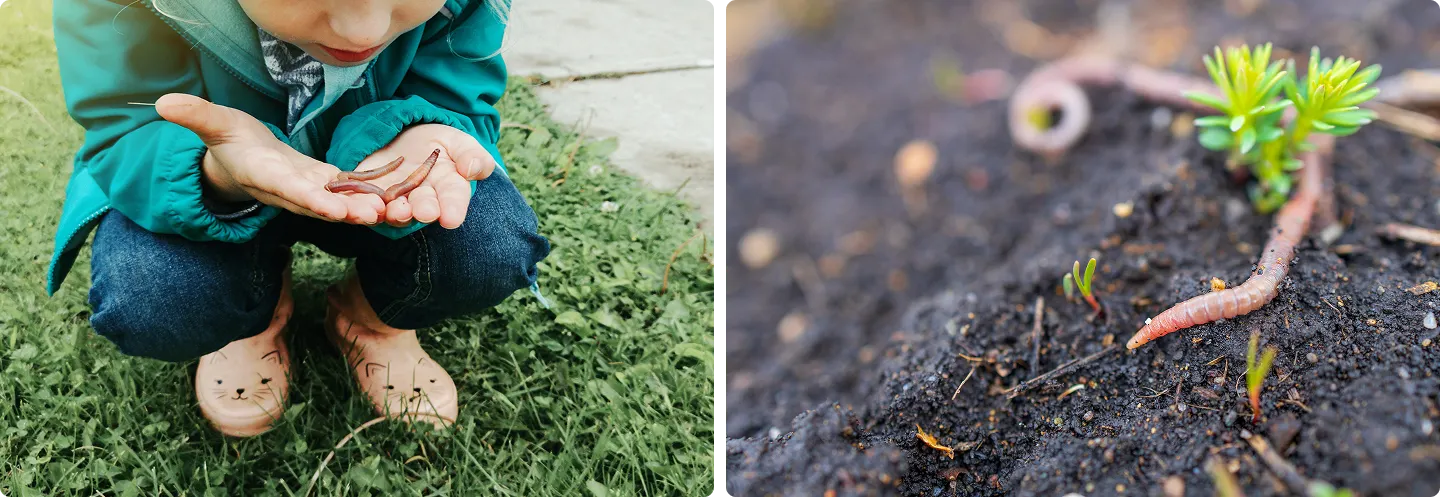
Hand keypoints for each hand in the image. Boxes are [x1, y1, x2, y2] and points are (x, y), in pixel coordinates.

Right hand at [155, 93, 384, 224]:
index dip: (309, 199)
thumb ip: (196, 115)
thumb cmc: (227, 139)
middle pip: (318, 204)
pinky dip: (368, 194)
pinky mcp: (322, 183)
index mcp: (263, 175)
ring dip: (361, 207)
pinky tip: (393, 196)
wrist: (241, 157)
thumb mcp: (213, 123)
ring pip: (336, 202)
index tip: (330, 208)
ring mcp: (307, 189)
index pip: (286, 190)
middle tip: (373, 215)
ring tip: (390, 211)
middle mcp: (288, 189)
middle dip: (344, 211)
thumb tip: (164, 103)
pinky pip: (347, 191)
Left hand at [353, 123, 496, 228]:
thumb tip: (471, 169)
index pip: (453, 199)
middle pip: (423, 207)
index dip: (453, 209)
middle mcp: (422, 198)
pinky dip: (362, 205)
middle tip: (424, 212)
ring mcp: (395, 198)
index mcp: (448, 187)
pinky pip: (365, 202)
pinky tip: (362, 206)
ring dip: (394, 212)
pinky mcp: (370, 193)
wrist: (405, 136)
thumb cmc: (440, 142)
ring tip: (393, 211)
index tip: (452, 219)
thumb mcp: (459, 142)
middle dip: (423, 210)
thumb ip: (471, 155)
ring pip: (394, 210)